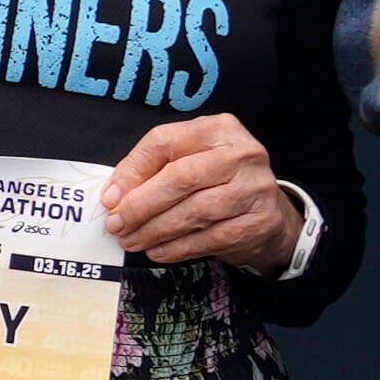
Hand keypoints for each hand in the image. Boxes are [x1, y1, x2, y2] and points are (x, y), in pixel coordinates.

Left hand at [95, 110, 302, 271]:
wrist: (269, 213)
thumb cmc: (219, 183)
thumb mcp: (189, 161)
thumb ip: (152, 170)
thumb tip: (113, 196)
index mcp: (219, 129)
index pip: (164, 142)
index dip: (131, 171)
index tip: (110, 198)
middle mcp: (241, 153)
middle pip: (179, 178)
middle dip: (141, 205)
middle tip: (117, 225)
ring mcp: (254, 188)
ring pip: (194, 211)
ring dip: (155, 230)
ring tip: (133, 240)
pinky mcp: (259, 221)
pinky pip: (210, 238)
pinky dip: (178, 247)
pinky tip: (159, 250)